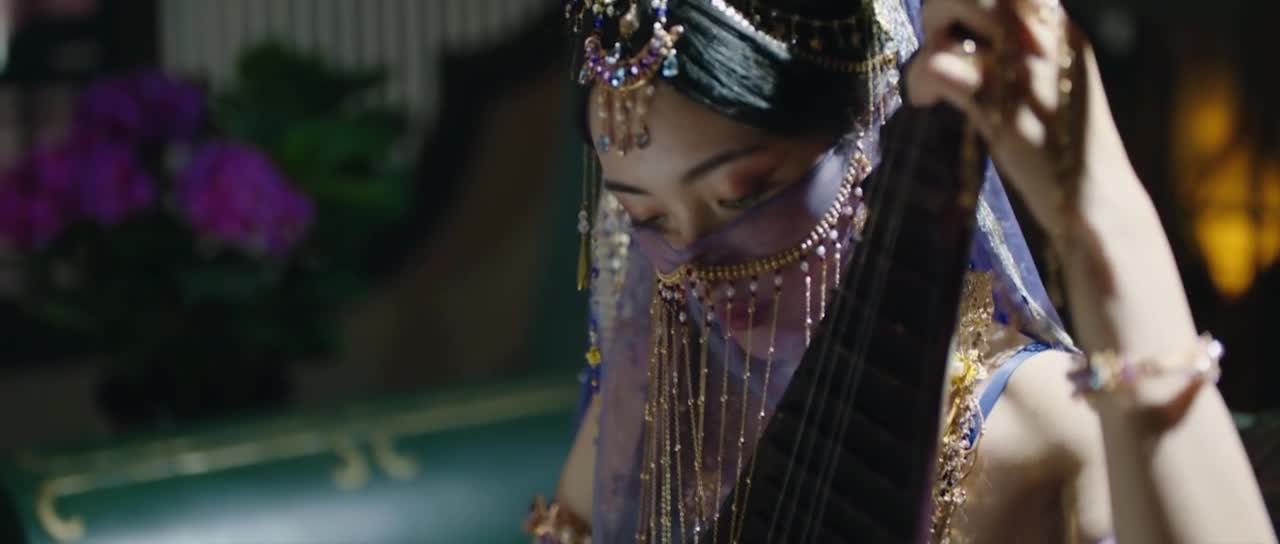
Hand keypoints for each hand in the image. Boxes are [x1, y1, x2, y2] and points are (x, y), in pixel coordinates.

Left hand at [905, 0, 1138, 236]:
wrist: (1093, 195)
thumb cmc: (1062, 139)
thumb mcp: (1044, 73)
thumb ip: (1011, 43)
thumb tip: (958, 29)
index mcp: (1054, 19)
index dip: (964, 1)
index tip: (957, 27)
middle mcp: (1040, 33)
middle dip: (938, 11)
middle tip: (938, 45)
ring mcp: (1021, 67)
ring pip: (947, 21)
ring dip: (926, 49)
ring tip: (930, 83)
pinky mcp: (1000, 106)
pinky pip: (939, 66)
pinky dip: (920, 80)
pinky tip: (925, 100)